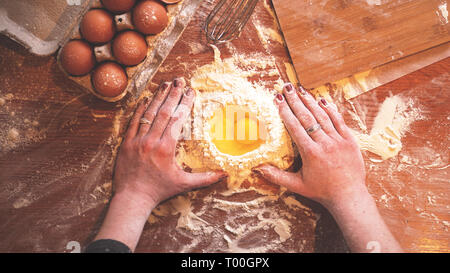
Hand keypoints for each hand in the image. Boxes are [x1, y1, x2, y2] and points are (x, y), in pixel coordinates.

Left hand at [94, 78, 226, 250]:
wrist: (132, 198)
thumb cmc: (159, 191)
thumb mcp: (184, 184)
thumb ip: (205, 178)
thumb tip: (224, 174)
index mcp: (166, 148)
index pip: (178, 120)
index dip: (185, 103)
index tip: (191, 91)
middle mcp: (151, 141)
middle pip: (164, 112)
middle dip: (173, 94)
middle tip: (180, 80)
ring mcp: (137, 140)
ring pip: (148, 114)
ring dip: (158, 97)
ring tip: (165, 83)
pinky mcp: (126, 143)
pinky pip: (133, 121)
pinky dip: (140, 109)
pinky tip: (146, 98)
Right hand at [253, 83, 401, 251]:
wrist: (349, 196)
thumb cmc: (321, 191)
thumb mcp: (296, 185)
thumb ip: (276, 176)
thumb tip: (257, 168)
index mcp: (311, 153)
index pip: (295, 127)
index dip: (285, 112)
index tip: (277, 100)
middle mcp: (325, 144)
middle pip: (307, 117)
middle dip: (295, 101)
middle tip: (286, 88)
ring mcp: (339, 141)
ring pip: (323, 116)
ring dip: (310, 101)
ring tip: (300, 89)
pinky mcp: (350, 140)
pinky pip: (339, 121)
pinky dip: (331, 109)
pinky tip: (322, 99)